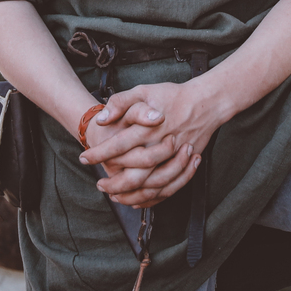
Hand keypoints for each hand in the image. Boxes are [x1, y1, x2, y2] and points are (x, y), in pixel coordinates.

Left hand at [80, 80, 230, 208]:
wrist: (206, 102)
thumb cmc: (173, 95)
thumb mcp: (144, 90)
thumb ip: (121, 102)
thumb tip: (102, 118)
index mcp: (149, 127)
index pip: (118, 145)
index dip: (99, 154)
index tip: (84, 158)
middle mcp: (162, 146)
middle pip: (135, 174)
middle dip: (113, 183)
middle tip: (99, 184)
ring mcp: (175, 158)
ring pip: (151, 186)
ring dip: (130, 195)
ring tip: (114, 195)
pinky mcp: (185, 166)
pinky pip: (168, 190)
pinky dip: (151, 198)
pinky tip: (137, 199)